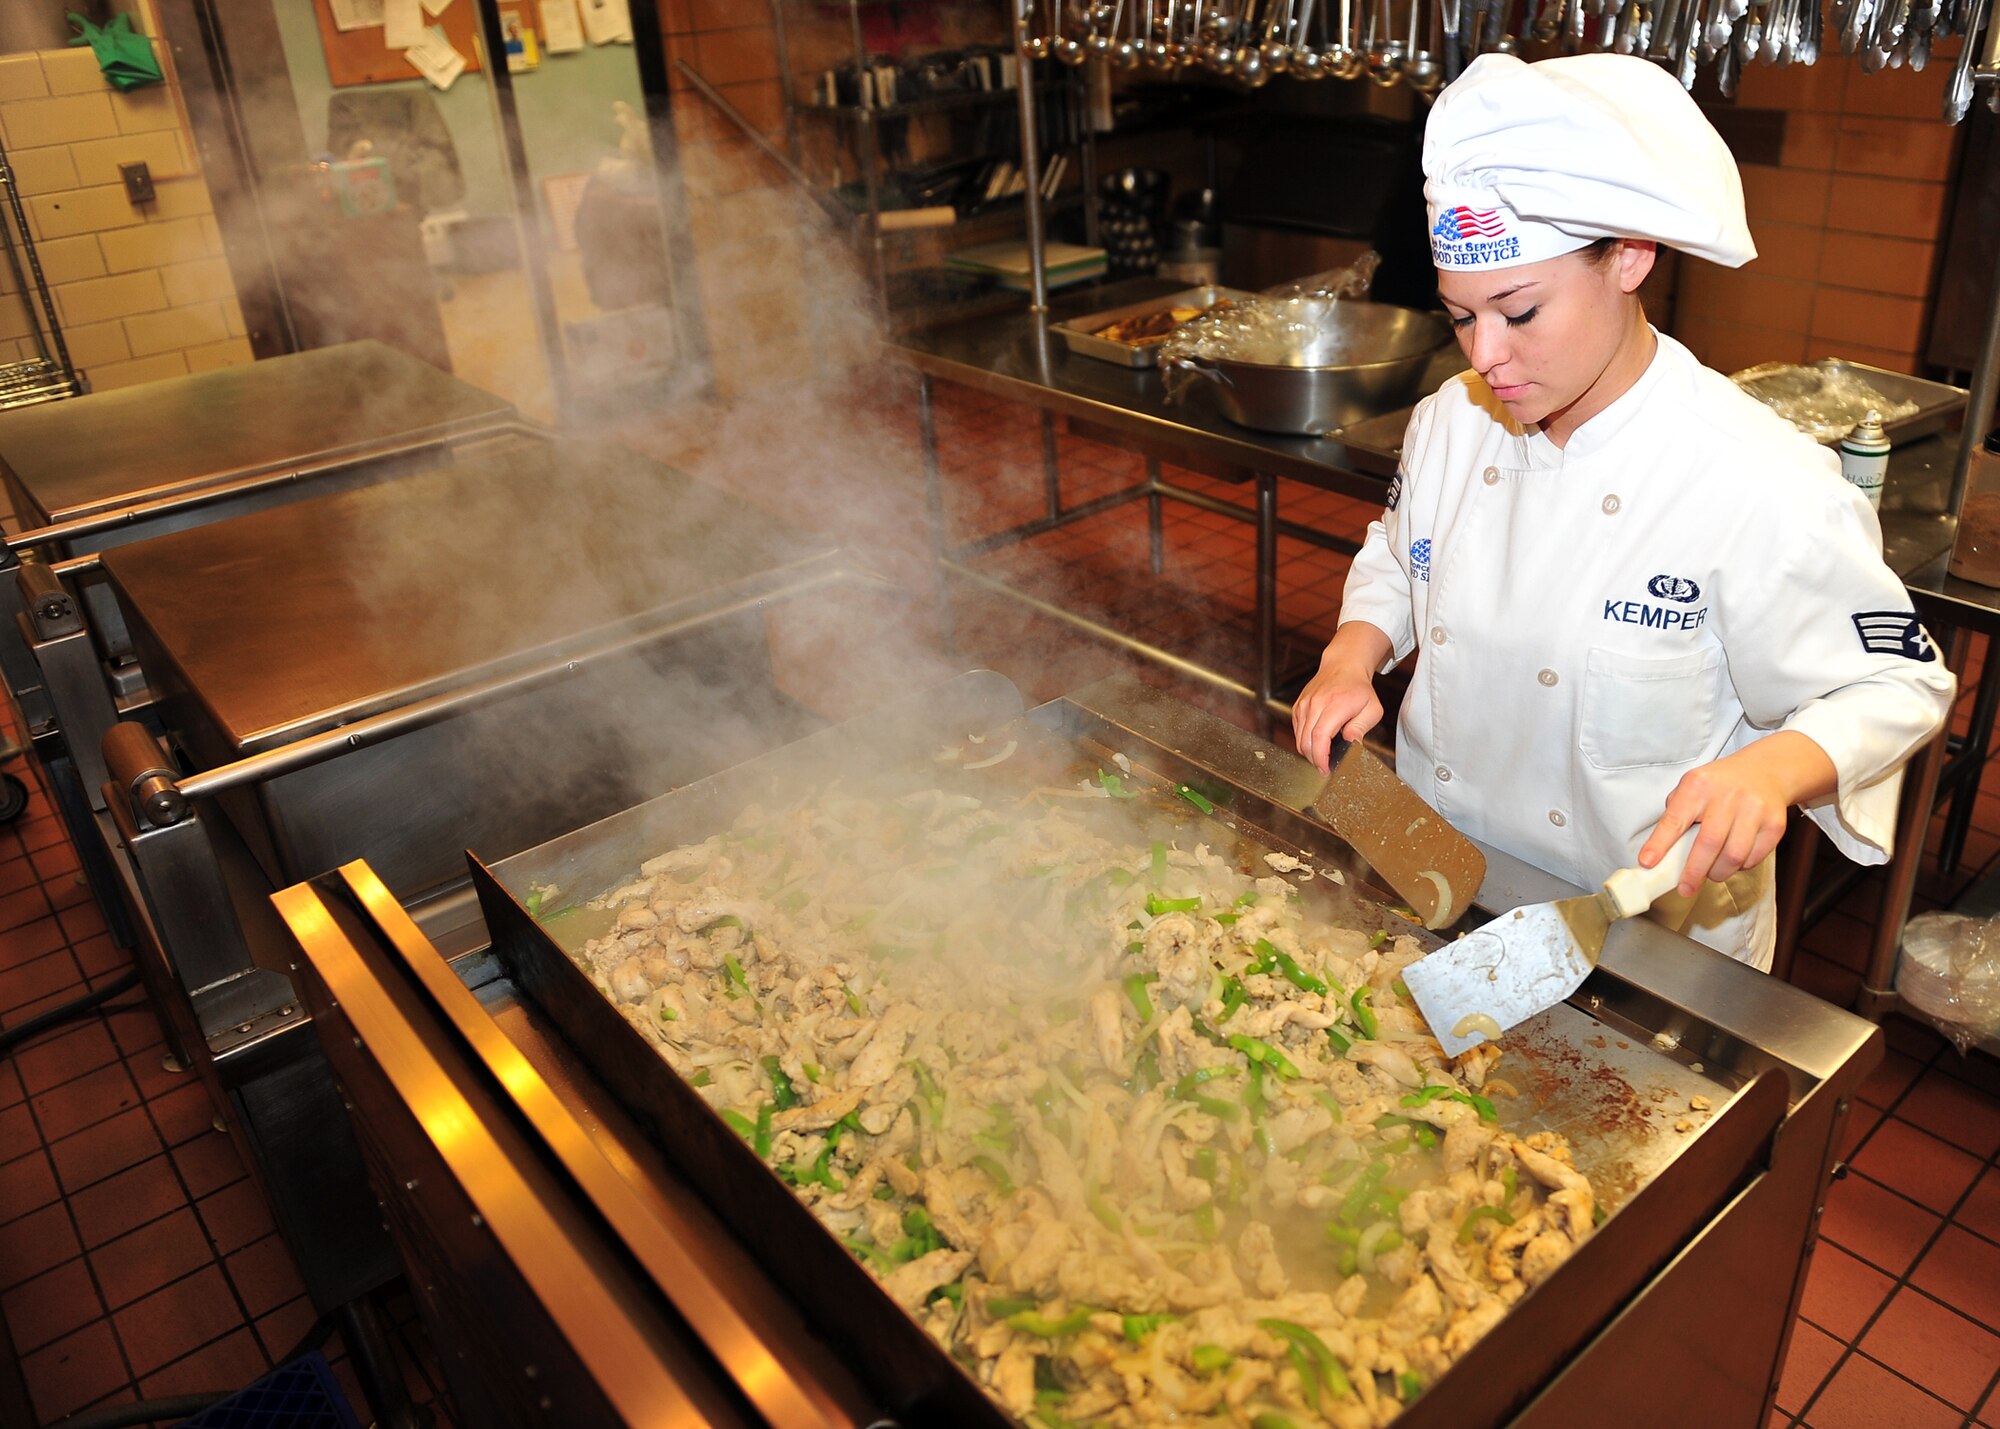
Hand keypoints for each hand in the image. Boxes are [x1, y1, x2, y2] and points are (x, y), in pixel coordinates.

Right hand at [1292, 624, 1391, 773]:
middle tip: (1326, 767)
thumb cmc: (1359, 689)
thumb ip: (1361, 728)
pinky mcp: (1298, 706)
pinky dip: (1304, 740)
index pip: (1320, 737)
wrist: (1343, 666)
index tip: (1326, 769)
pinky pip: (1297, 730)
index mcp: (1335, 705)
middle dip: (1314, 759)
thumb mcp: (1372, 709)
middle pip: (1306, 741)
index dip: (1320, 757)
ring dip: (1309, 752)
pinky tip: (1317, 741)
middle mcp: (1315, 704)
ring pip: (1299, 738)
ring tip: (1323, 755)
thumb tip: (1350, 743)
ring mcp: (1304, 704)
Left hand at [1637, 732, 1837, 896]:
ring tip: (1710, 873)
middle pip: (1708, 844)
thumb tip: (1659, 851)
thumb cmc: (1720, 784)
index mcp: (1698, 786)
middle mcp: (1728, 796)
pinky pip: (1753, 858)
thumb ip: (1676, 813)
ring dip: (1718, 873)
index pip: (1675, 819)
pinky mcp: (1775, 824)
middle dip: (1693, 872)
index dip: (1659, 844)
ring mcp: (1754, 810)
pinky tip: (1732, 860)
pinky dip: (1740, 866)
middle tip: (1685, 889)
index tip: (1647, 863)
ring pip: (1733, 856)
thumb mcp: (1692, 786)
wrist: (1765, 771)